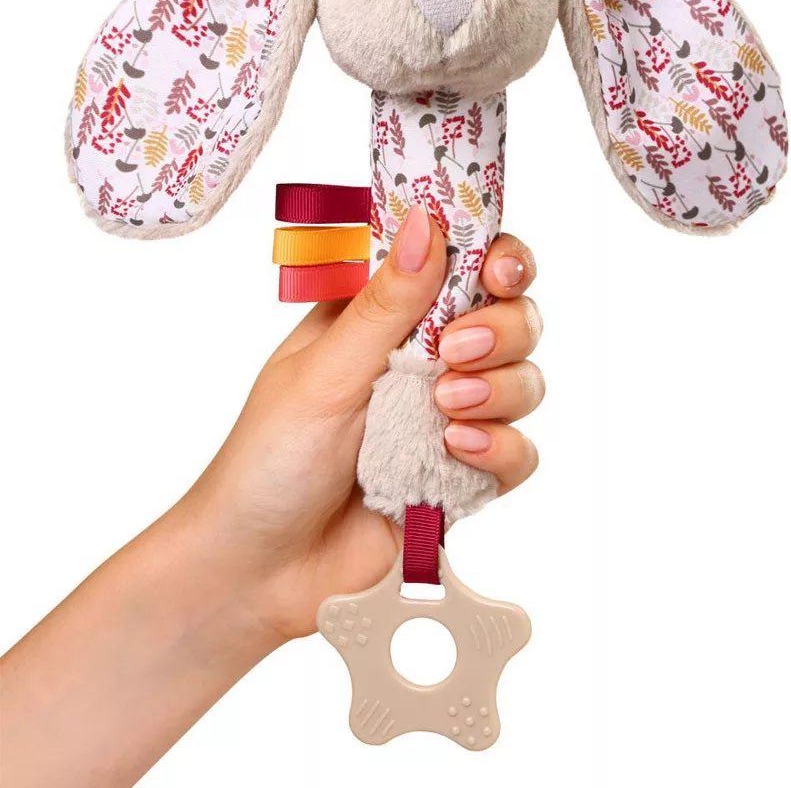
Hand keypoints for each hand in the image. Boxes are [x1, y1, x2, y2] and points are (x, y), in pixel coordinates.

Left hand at [178, 205, 542, 641]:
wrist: (263, 571)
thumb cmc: (270, 459)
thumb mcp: (324, 372)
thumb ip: (386, 305)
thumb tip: (427, 222)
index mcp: (387, 317)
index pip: (463, 265)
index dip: (497, 260)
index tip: (497, 273)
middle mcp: (428, 359)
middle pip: (512, 316)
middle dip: (501, 328)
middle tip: (455, 352)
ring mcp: (451, 417)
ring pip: (525, 380)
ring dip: (498, 389)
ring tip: (442, 412)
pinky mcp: (466, 476)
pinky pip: (520, 452)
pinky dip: (501, 449)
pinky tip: (457, 453)